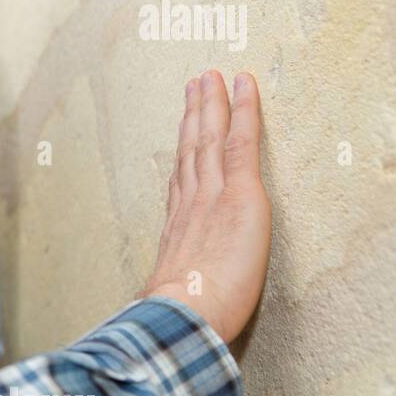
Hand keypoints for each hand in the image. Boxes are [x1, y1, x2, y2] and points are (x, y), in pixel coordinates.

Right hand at [142, 70, 270, 345]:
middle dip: (192, 116)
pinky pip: (241, 142)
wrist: (183, 316)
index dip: (181, 152)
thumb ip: (164, 291)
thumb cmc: (175, 318)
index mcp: (176, 229)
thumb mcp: (165, 301)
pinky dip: (243, 110)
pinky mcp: (239, 194)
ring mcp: (212, 195)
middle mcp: (190, 204)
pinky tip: (243, 86)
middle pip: (191, 150)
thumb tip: (151, 306)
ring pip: (211, 138)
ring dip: (211, 104)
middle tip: (194, 85)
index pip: (181, 181)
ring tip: (210, 78)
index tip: (182, 130)